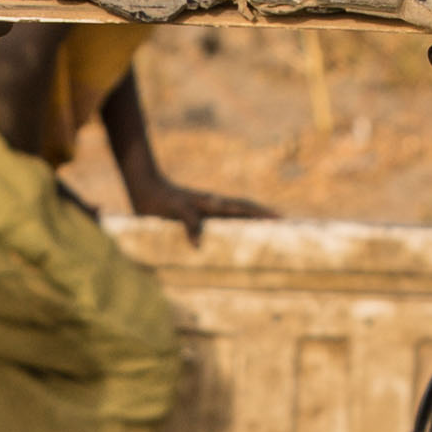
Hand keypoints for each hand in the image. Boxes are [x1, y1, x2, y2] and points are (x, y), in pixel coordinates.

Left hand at [126, 168, 276, 233]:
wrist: (145, 188)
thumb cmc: (158, 200)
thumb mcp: (172, 209)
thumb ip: (187, 221)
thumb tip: (199, 244)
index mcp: (213, 203)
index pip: (244, 208)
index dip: (263, 214)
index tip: (282, 220)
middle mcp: (215, 205)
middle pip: (247, 210)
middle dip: (266, 217)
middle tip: (286, 226)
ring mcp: (209, 209)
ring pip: (238, 216)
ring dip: (253, 223)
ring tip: (269, 234)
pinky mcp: (200, 215)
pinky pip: (224, 222)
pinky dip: (236, 228)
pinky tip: (237, 239)